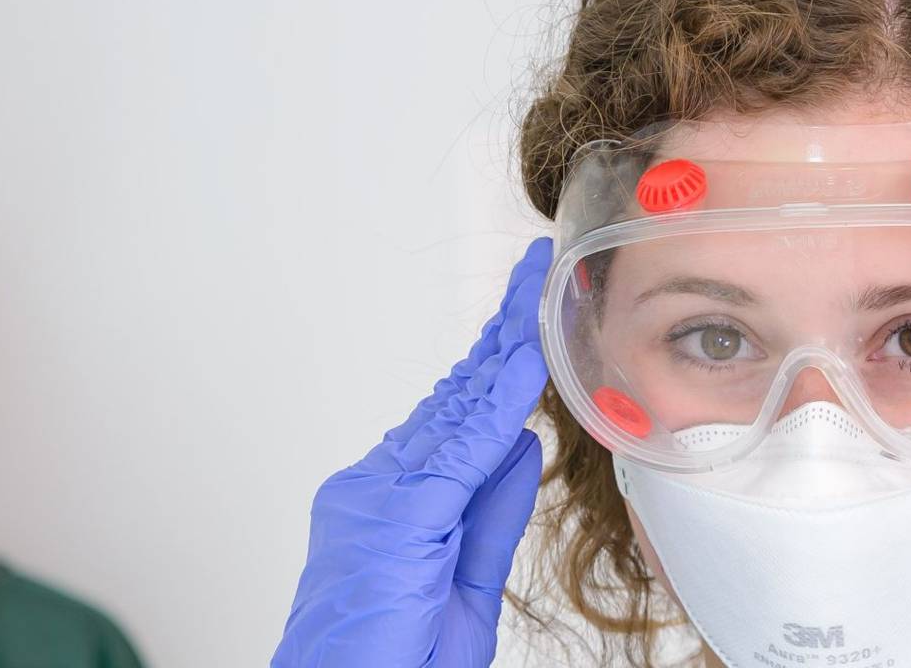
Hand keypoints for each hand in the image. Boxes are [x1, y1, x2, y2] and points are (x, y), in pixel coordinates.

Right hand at [273, 238, 551, 667]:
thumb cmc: (387, 664)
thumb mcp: (463, 590)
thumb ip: (488, 516)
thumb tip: (521, 449)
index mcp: (387, 505)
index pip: (450, 423)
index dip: (490, 372)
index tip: (523, 329)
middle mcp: (373, 489)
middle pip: (450, 400)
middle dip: (499, 339)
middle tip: (534, 281)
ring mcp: (377, 499)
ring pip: (454, 411)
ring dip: (503, 351)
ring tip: (538, 298)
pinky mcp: (395, 518)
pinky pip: (460, 449)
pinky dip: (498, 403)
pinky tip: (526, 363)